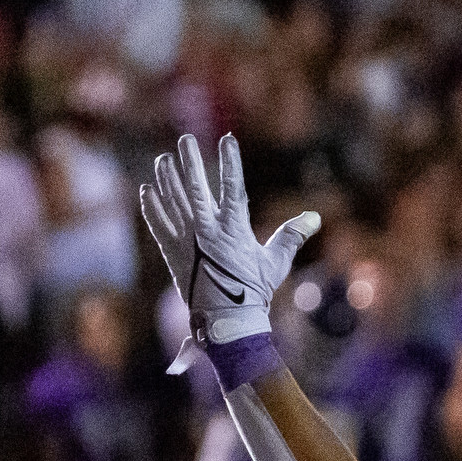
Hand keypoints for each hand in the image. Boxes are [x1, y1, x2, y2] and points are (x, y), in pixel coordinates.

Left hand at [139, 133, 320, 348]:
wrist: (226, 320)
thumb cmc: (253, 291)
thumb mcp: (276, 262)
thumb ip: (291, 236)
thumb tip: (314, 217)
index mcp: (233, 229)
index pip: (232, 186)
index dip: (230, 161)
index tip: (228, 139)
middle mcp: (206, 230)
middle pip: (196, 188)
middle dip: (190, 161)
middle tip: (185, 140)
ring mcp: (186, 241)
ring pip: (173, 201)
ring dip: (167, 178)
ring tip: (163, 159)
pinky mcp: (171, 253)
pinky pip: (158, 225)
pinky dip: (152, 208)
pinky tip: (147, 191)